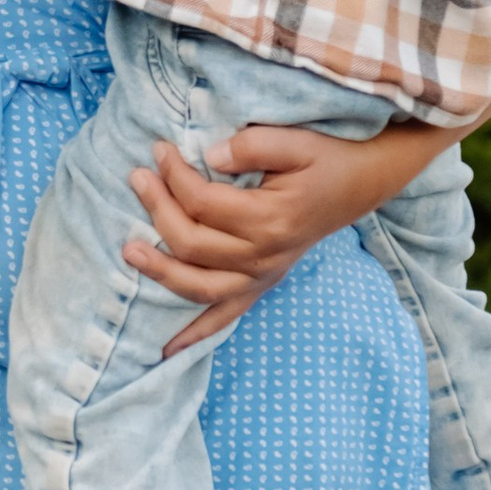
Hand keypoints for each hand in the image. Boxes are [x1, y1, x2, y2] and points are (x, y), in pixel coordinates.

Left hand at [127, 121, 450, 353]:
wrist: (361, 183)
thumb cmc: (327, 159)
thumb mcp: (297, 140)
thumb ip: (253, 145)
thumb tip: (208, 156)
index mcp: (270, 219)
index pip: (203, 202)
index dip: (174, 175)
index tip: (159, 150)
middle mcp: (264, 255)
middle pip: (193, 243)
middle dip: (158, 209)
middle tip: (137, 177)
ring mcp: (263, 275)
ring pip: (200, 286)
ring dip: (161, 271)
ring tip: (129, 250)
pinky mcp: (263, 284)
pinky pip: (226, 316)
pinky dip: (196, 334)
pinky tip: (167, 348)